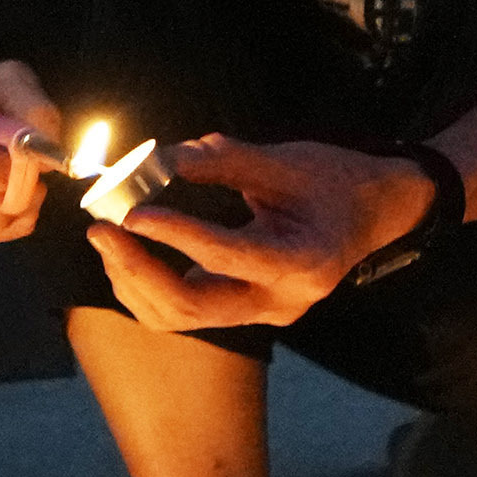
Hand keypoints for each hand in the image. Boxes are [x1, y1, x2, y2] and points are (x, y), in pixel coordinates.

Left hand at [97, 133, 433, 329]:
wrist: (374, 212)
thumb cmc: (337, 181)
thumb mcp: (288, 161)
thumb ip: (224, 161)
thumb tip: (158, 158)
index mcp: (304, 262)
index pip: (228, 256)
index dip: (176, 234)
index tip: (131, 211)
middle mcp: (282, 302)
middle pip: (193, 307)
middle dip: (138, 268)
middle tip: (102, 228)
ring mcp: (261, 314)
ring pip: (180, 318)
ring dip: (134, 280)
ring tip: (107, 236)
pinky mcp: (243, 313)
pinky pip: (184, 313)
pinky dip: (148, 286)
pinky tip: (128, 253)